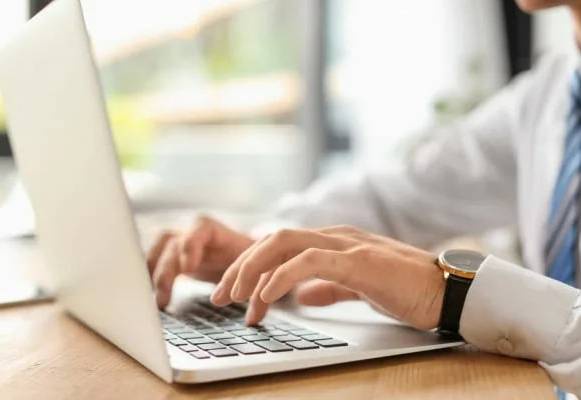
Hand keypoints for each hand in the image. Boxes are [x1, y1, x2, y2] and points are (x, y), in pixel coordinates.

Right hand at [147, 216, 253, 307]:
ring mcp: (180, 242)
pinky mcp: (173, 257)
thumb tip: (240, 290)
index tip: (188, 269)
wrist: (244, 263)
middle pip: (173, 241)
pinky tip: (153, 298)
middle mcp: (194, 231)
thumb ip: (245, 272)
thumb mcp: (252, 264)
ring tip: (159, 301)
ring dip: (154, 274)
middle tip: (165, 294)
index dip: (191, 246)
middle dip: (167, 268)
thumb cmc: (250, 262)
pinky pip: (155, 262)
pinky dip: (151, 279)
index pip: (200, 228)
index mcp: (216, 229)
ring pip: (159, 250)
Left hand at [210, 225, 444, 329]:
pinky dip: (280, 276)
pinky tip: (267, 295)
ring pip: (283, 244)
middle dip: (240, 267)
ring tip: (238, 301)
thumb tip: (303, 296)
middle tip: (221, 297)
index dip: (250, 266)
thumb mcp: (358, 288)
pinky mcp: (358, 261)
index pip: (280, 246)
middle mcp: (334, 237)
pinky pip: (309, 261)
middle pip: (272, 239)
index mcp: (333, 242)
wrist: (449, 292)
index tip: (233, 294)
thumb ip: (330, 287)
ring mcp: (346, 245)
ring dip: (252, 271)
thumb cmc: (408, 289)